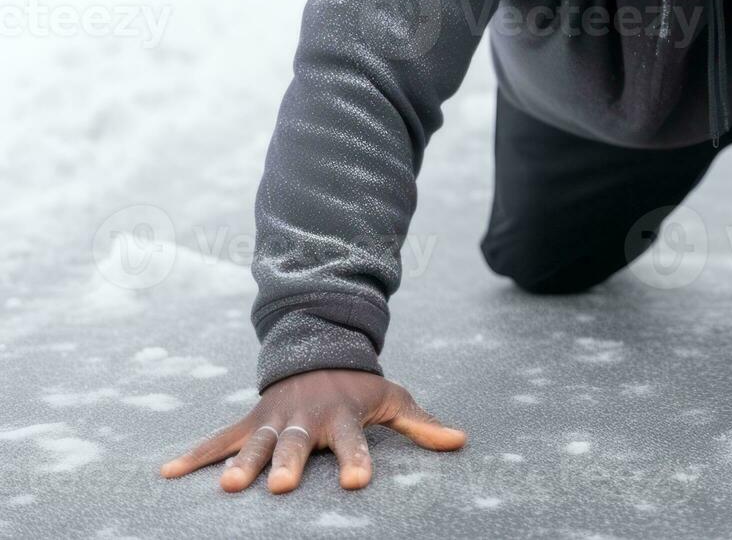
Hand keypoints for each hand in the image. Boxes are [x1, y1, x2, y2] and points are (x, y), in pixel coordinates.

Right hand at [159, 369, 465, 492]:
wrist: (319, 348)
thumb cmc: (360, 386)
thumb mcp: (392, 397)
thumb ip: (422, 424)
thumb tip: (461, 442)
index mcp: (343, 415)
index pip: (354, 441)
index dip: (357, 460)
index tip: (357, 482)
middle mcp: (305, 418)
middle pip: (296, 445)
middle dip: (286, 464)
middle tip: (280, 486)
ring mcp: (273, 420)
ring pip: (255, 443)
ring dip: (241, 463)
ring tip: (228, 486)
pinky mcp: (249, 422)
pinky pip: (218, 439)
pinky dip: (193, 456)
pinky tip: (167, 475)